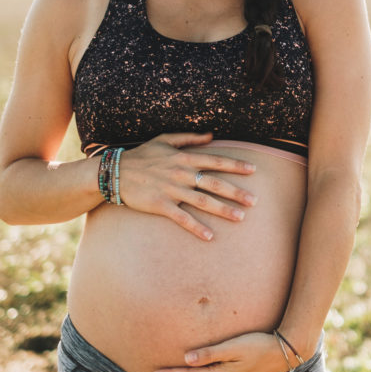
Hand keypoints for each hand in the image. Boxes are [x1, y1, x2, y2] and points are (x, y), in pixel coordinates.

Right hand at [117, 133, 256, 240]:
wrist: (115, 172)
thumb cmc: (142, 155)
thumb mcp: (165, 140)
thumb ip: (189, 138)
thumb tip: (212, 136)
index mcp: (184, 158)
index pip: (216, 161)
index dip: (236, 165)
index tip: (253, 170)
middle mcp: (181, 174)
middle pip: (214, 183)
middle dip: (236, 192)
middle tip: (255, 200)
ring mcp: (172, 190)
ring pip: (203, 201)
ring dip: (223, 210)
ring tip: (240, 217)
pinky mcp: (161, 205)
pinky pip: (182, 218)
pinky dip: (196, 227)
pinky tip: (209, 236)